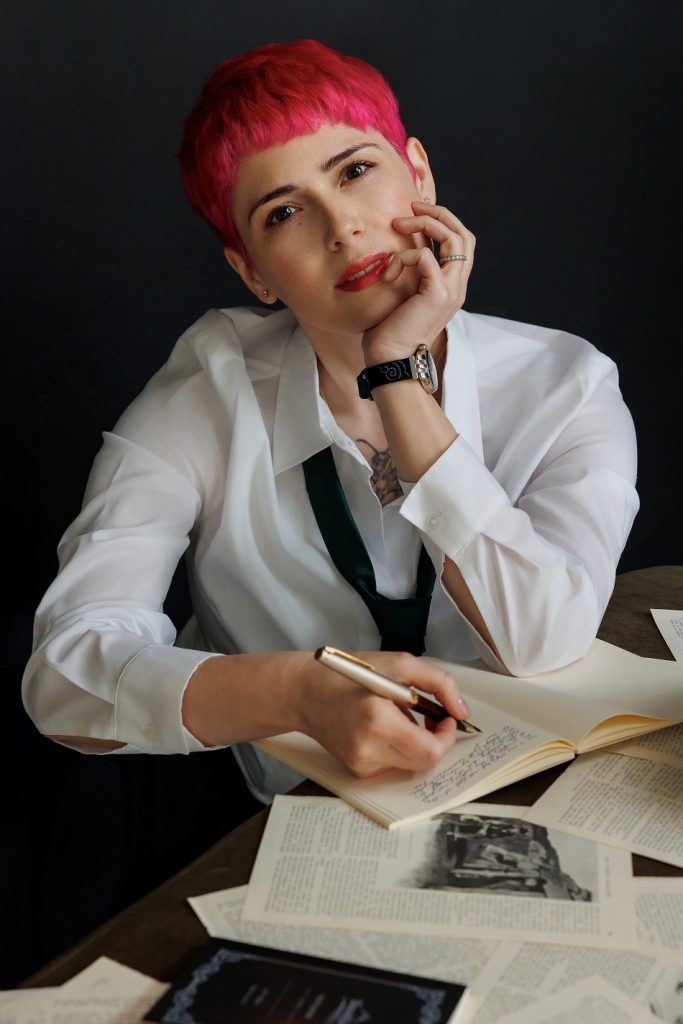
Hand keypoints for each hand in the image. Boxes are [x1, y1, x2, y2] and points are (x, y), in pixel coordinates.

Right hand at [296, 650, 468, 777]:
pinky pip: (392, 764)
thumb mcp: (400, 663)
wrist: (304, 692)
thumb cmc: (350, 674)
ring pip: (410, 764)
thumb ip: (439, 684)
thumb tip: (461, 711)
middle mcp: (367, 749)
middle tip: (432, 717)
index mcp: (377, 720)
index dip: (447, 737)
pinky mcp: (356, 770)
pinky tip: (384, 727)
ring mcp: (360, 763)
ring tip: (400, 716)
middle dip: (436, 740)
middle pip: (423, 762)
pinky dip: (398, 747)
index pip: (430, 751)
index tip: (448, 718)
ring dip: (416, 743)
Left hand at [362, 201, 474, 364]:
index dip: (443, 222)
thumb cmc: (390, 330)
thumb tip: (401, 246)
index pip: (461, 243)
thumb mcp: (404, 293)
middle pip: (464, 235)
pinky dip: (404, 257)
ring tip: (398, 225)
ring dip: (425, 224)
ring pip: (454, 239)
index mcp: (452, 286)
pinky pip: (425, 258)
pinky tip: (389, 274)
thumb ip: (411, 272)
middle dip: (439, 214)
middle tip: (412, 207)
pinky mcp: (438, 294)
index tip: (416, 212)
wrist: (390, 358)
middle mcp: (458, 286)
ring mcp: (451, 290)